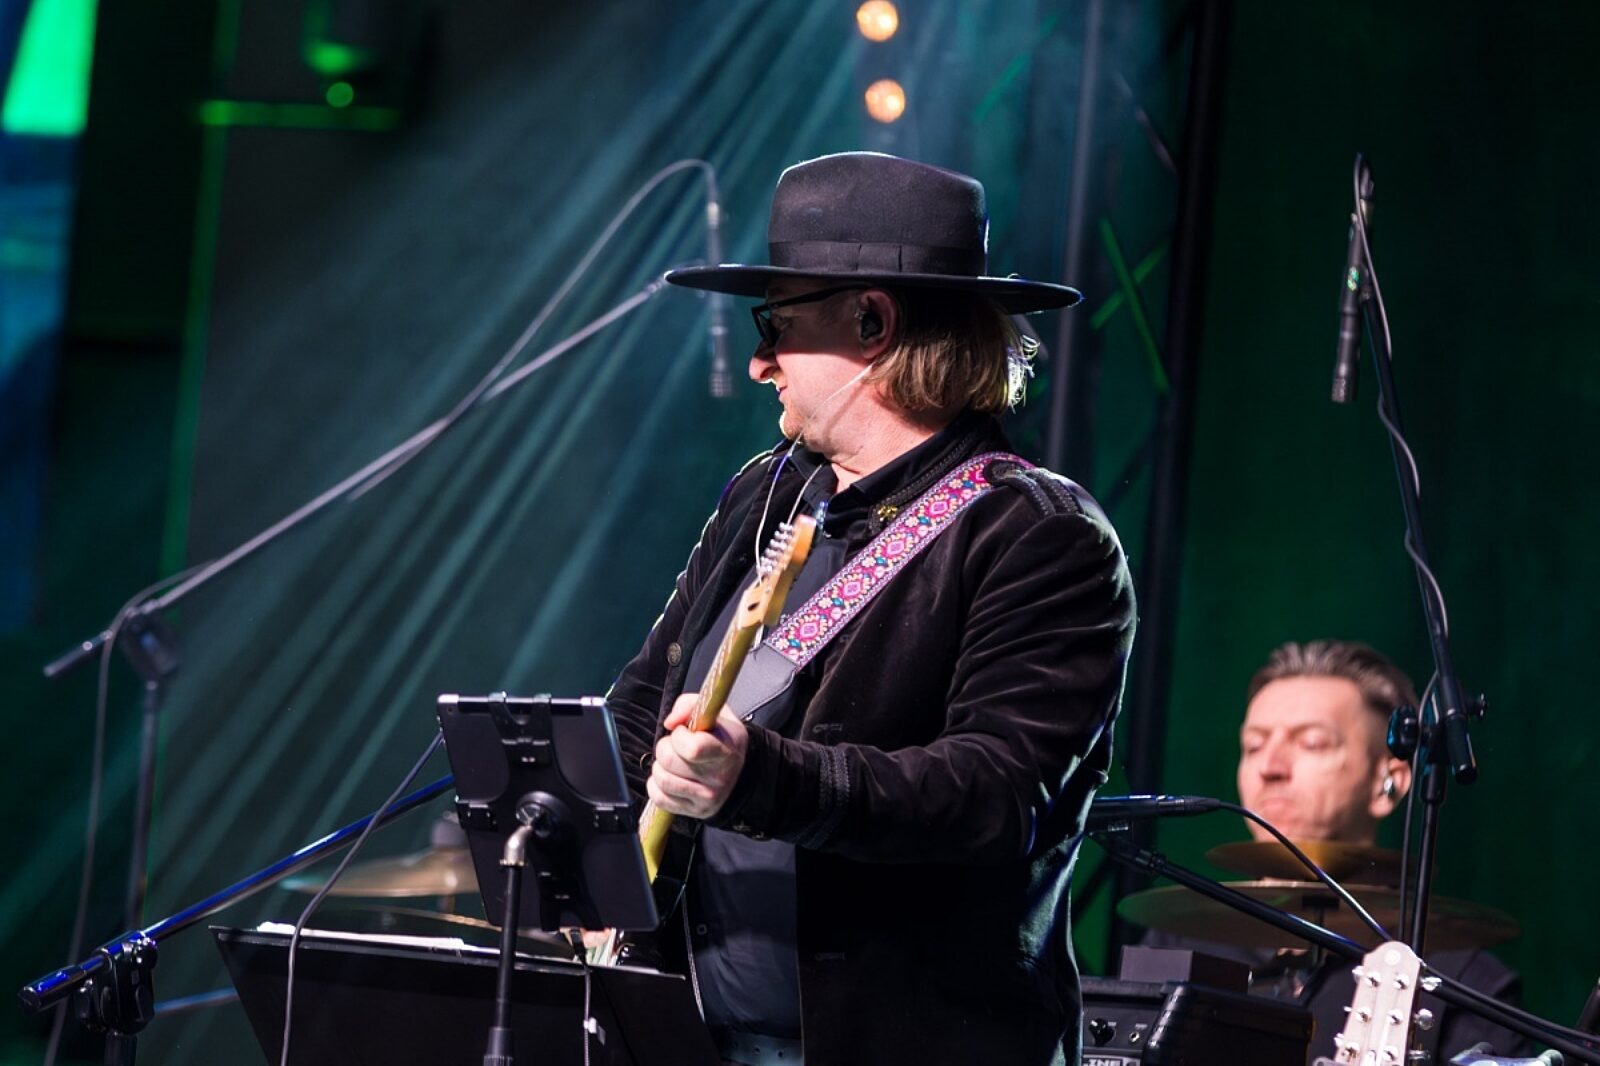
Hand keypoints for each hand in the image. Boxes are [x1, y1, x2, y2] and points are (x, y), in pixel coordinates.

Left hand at [646, 691, 748, 819]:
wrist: (738, 770)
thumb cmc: (721, 737)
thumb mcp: (714, 713)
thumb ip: (688, 705)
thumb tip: (670, 722)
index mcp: (727, 750)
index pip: (693, 749)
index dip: (679, 736)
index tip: (683, 731)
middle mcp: (719, 778)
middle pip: (669, 762)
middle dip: (665, 747)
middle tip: (675, 745)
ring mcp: (707, 798)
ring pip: (662, 780)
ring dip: (660, 766)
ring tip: (672, 761)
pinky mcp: (695, 811)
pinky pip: (659, 798)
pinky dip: (657, 786)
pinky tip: (670, 776)